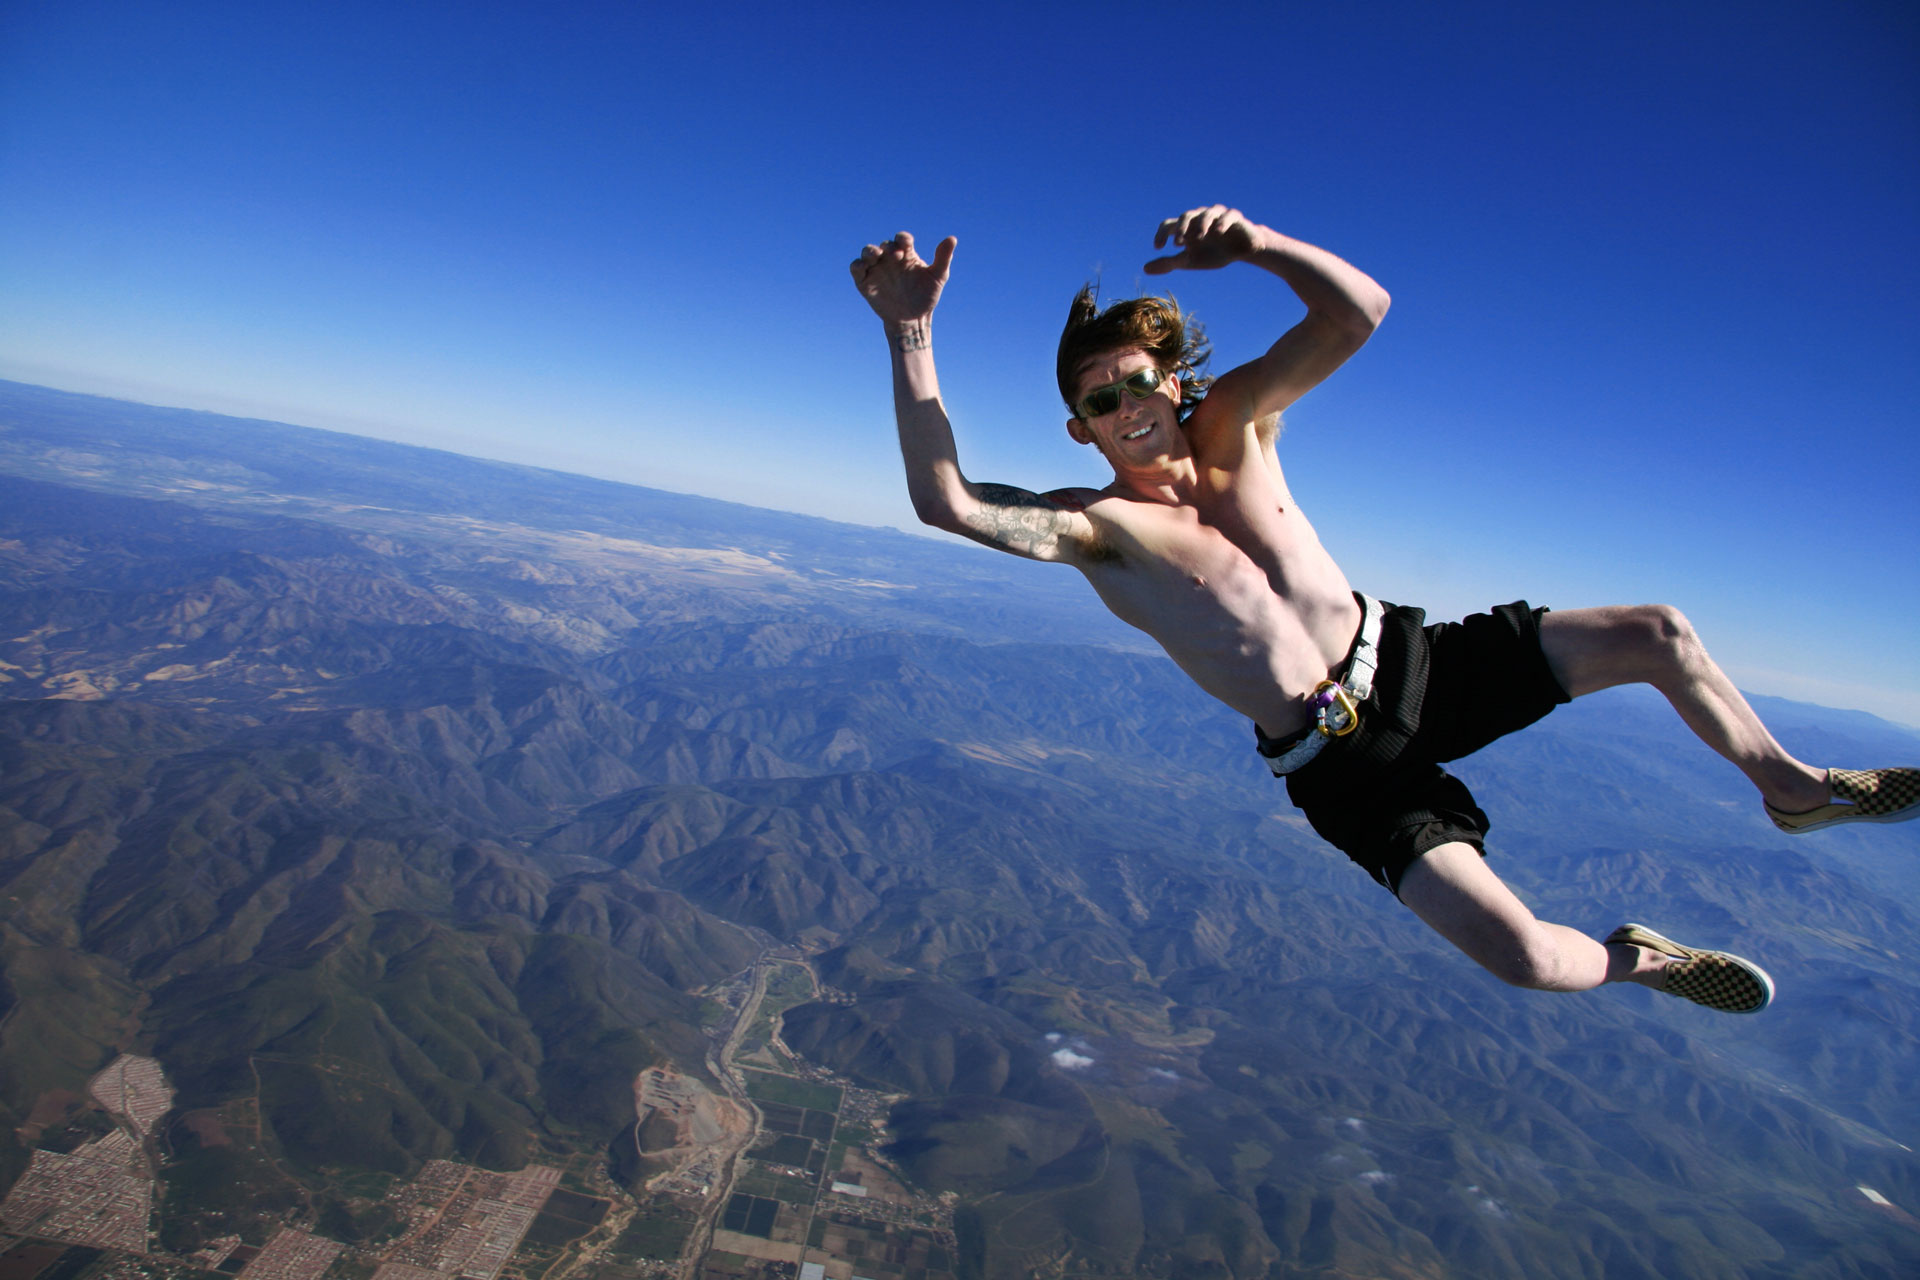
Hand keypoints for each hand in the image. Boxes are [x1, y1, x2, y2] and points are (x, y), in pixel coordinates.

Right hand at [850, 231, 956, 323]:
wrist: (912, 320)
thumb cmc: (926, 297)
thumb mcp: (937, 278)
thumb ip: (943, 258)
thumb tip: (952, 238)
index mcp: (907, 254)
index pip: (902, 239)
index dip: (902, 239)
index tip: (906, 245)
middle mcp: (890, 259)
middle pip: (884, 244)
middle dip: (888, 247)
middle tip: (896, 256)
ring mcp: (877, 269)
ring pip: (867, 252)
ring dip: (869, 251)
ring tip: (876, 256)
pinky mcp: (865, 282)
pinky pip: (856, 268)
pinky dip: (856, 265)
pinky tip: (863, 268)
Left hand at [1143, 205, 1262, 273]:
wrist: (1242, 251)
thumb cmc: (1213, 254)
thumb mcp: (1190, 261)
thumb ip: (1169, 263)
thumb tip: (1144, 268)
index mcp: (1187, 228)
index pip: (1169, 225)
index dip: (1161, 234)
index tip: (1158, 247)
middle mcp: (1199, 218)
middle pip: (1186, 216)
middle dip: (1181, 229)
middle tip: (1177, 244)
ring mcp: (1217, 215)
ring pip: (1206, 213)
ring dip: (1200, 224)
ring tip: (1198, 238)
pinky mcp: (1234, 217)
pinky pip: (1227, 215)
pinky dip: (1222, 221)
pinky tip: (1218, 231)